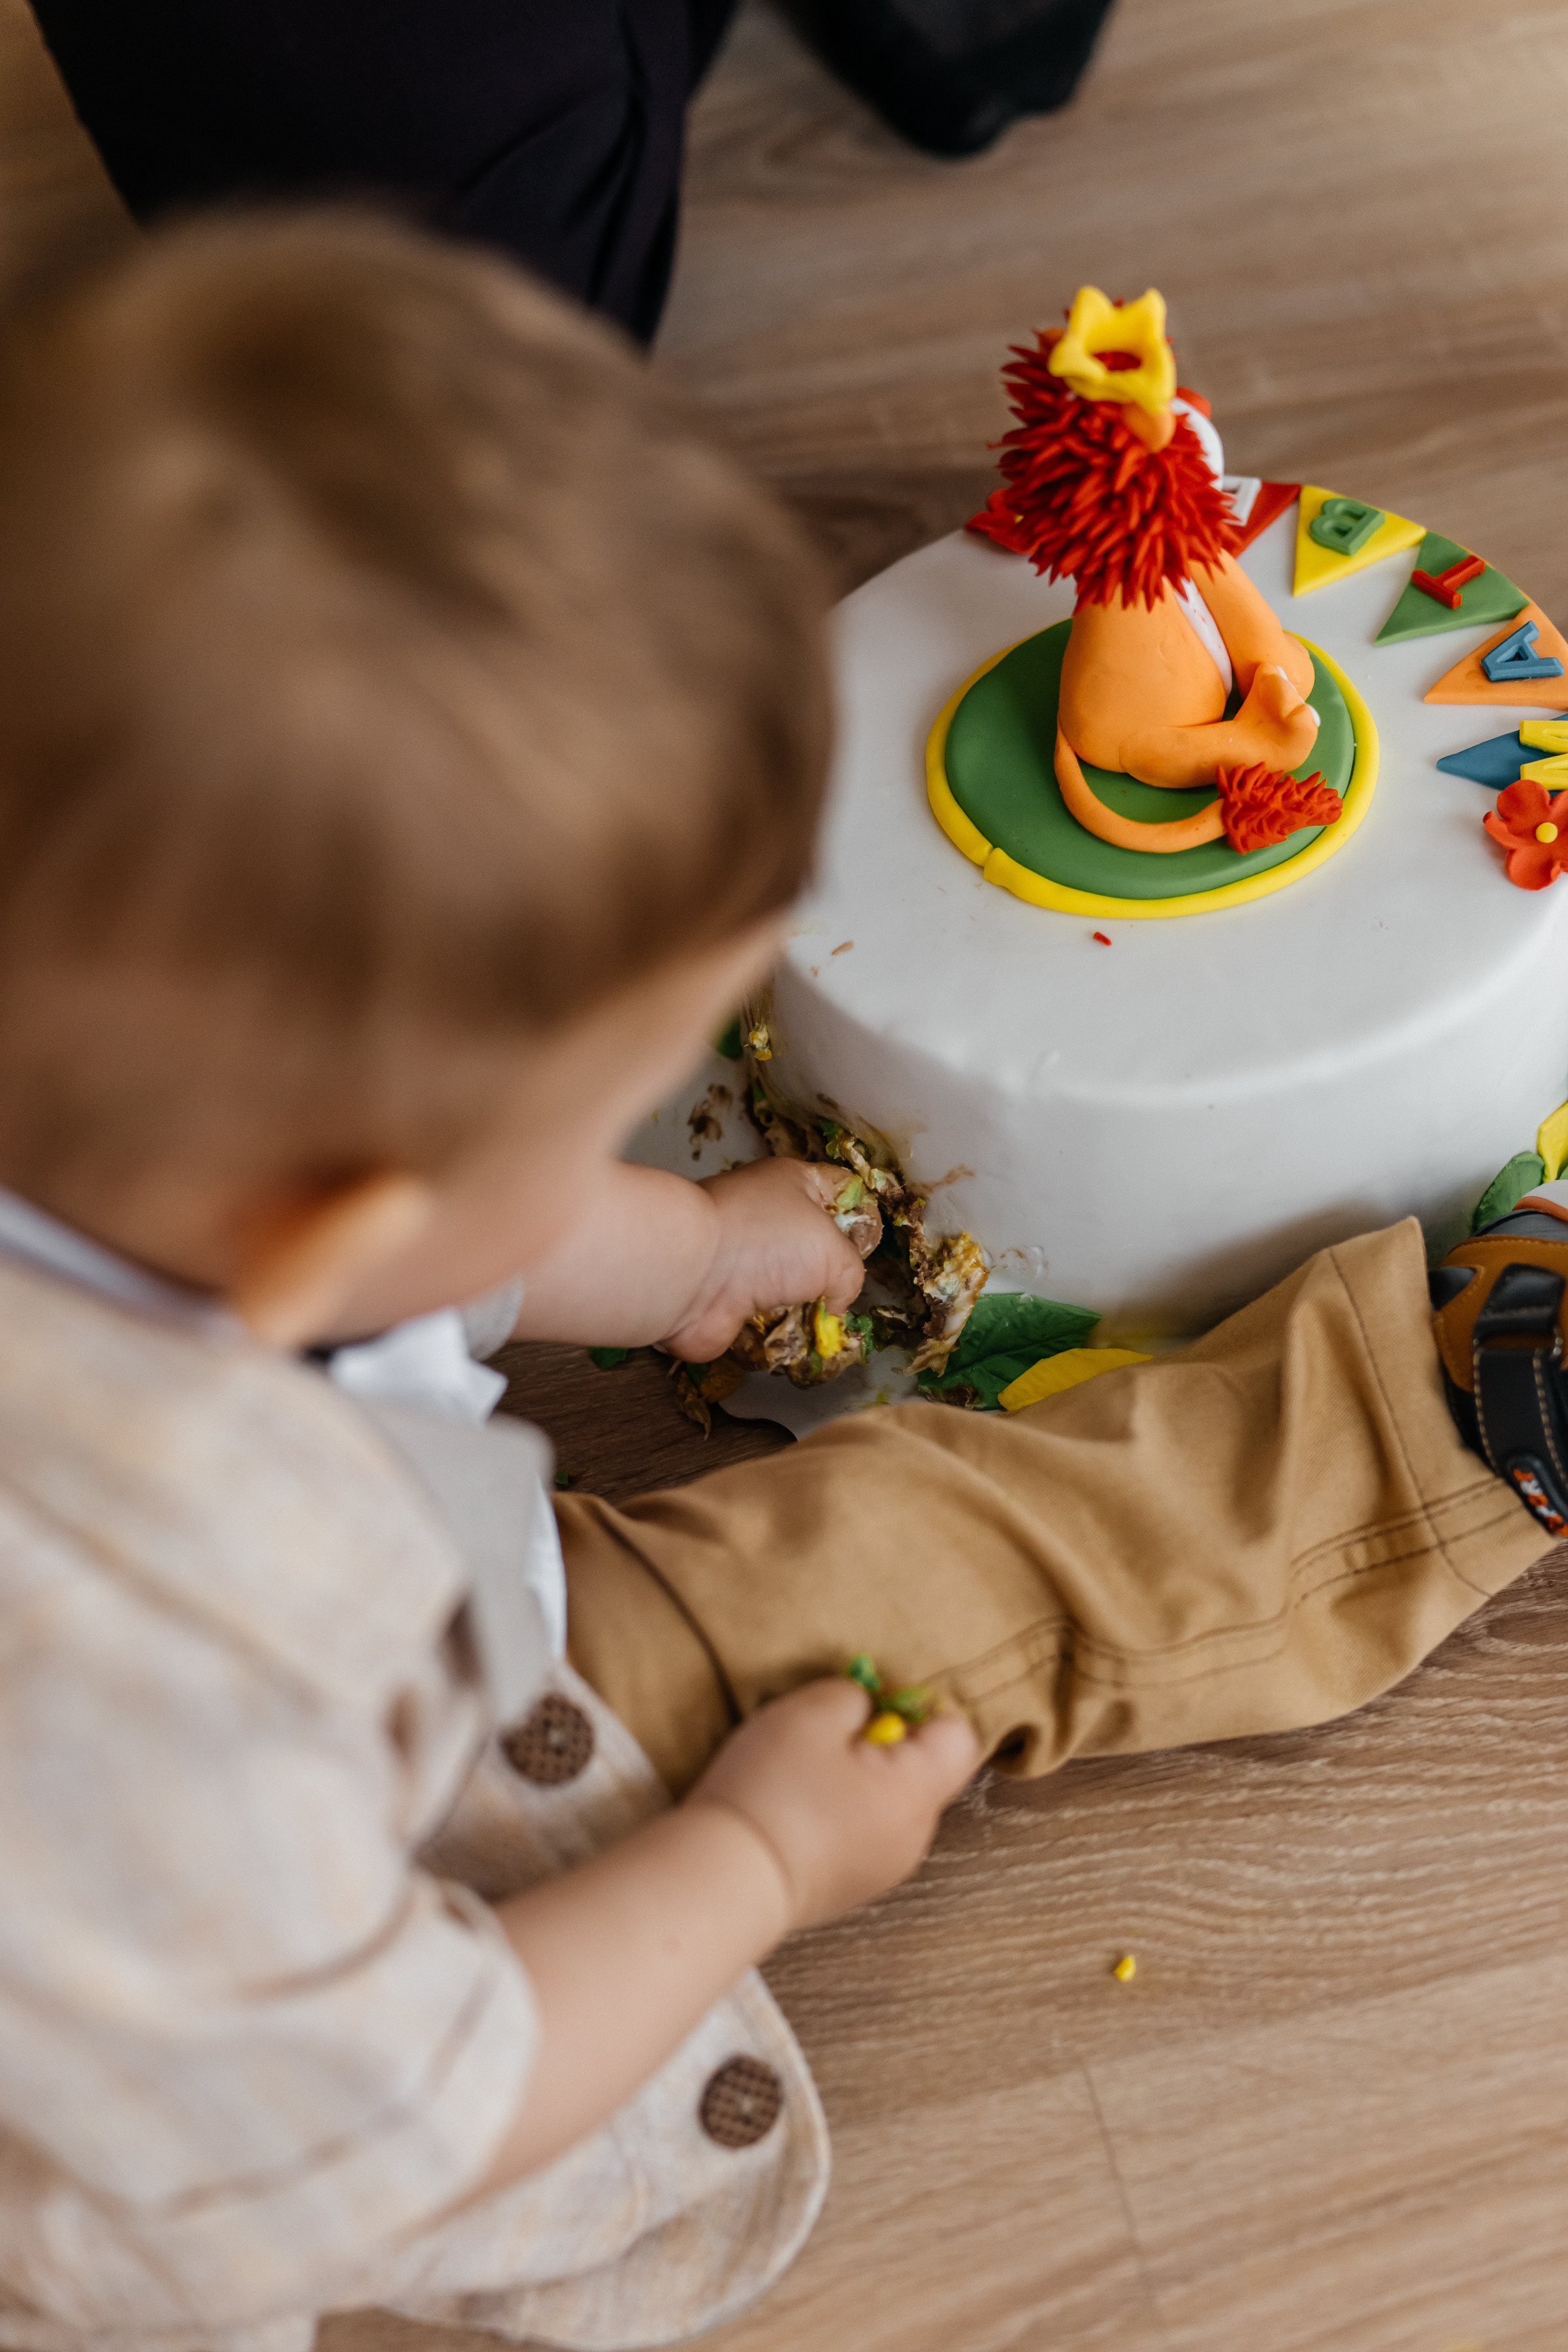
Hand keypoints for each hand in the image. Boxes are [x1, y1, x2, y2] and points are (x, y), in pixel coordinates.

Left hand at [660, 1158, 867, 1362]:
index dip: (860, 1213)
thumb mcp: (834, 1249)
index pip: (838, 1188)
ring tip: (819, 1323)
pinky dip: (778, 1336)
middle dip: (830, 1275)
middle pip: (813, 1246)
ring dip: (805, 1311)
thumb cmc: (764, 1241)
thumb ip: (851, 1272)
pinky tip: (790, 1340)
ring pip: (789, 1289)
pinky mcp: (728, 1302)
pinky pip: (765, 1323)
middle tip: (844, 1293)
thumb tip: (836, 1300)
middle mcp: (765, 1219)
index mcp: (791, 1184)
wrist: (691, 1276)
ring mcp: (744, 1261)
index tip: (872, 1243)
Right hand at [686, 1679, 980, 1931]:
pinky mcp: (850, 1888)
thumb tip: (867, 1709)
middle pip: (923, 1769)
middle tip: (825, 1737)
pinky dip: (837, 1813)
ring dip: (855, 1779)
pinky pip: (862, 1832)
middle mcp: (914, 1838)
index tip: (870, 1704)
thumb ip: (854, 1695)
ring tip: (802, 1775)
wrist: (727, 1880)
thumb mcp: (811, 1712)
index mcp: (917, 1793)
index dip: (919, 1706)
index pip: (959, 1735)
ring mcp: (883, 1869)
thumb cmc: (773, 1792)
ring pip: (888, 1801)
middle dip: (881, 1743)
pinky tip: (795, 1809)